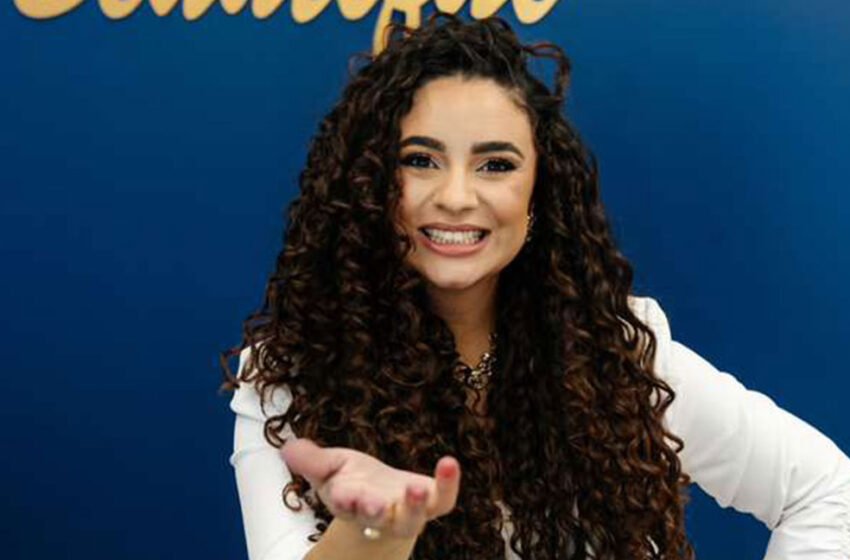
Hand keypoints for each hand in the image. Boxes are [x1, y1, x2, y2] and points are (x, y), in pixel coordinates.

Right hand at [281, 438, 460, 539]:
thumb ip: (311, 460)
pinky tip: (449, 462)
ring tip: (416, 487)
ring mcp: (407, 511)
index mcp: (351, 504)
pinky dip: (448, 483)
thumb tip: (286, 448)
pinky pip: (444, 498)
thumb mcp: (330, 467)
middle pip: (378, 519)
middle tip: (376, 504)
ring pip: (412, 518)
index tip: (344, 494)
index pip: (348, 506)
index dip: (347, 501)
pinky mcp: (432, 500)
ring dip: (414, 505)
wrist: (382, 497)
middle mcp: (379, 513)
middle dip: (375, 511)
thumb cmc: (353, 481)